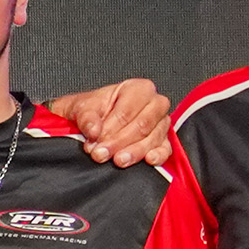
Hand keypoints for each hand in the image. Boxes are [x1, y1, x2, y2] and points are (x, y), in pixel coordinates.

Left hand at [43, 78, 173, 168]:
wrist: (93, 121)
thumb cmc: (93, 110)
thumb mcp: (83, 108)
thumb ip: (86, 118)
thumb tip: (94, 131)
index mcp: (138, 88)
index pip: (127, 111)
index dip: (111, 128)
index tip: (96, 141)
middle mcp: (154, 104)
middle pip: (142, 125)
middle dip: (120, 142)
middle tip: (101, 154)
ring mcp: (161, 123)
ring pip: (152, 138)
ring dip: (134, 152)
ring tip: (117, 160)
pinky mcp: (163, 141)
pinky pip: (165, 149)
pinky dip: (158, 156)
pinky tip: (148, 160)